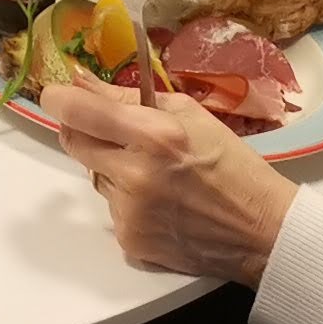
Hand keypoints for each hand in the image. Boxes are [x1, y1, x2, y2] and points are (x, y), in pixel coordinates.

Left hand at [47, 81, 298, 286]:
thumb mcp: (188, 114)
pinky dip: (126, 200)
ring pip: (94, 176)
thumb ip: (127, 97)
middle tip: (113, 131)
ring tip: (153, 173)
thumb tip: (82, 82)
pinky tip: (160, 202)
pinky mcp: (131, 241)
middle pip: (73, 142)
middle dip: (84, 130)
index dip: (60, 98)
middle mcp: (135, 176)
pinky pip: (111, 208)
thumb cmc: (232, 165)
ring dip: (111, 168)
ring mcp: (130, 213)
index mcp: (152, 136)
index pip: (77, 111)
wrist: (262, 231)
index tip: (60, 95)